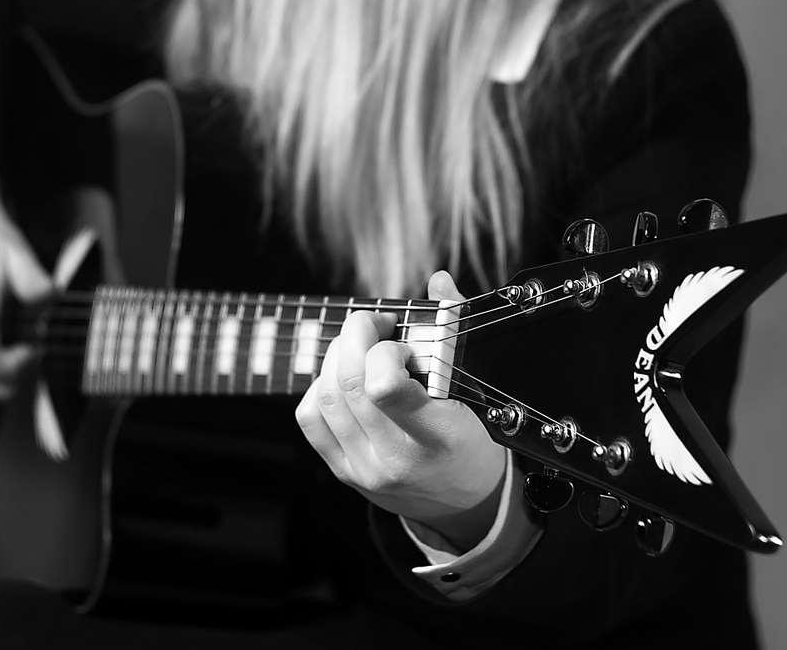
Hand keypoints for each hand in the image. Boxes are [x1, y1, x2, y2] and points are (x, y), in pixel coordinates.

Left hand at [295, 271, 506, 550]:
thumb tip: (438, 281)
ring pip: (325, 395)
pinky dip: (320, 385)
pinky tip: (345, 378)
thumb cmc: (473, 440)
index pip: (385, 388)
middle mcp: (394, 458)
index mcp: (436, 436)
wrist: (463, 504)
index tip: (405, 342)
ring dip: (337, 355)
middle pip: (349, 382)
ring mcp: (363, 468)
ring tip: (362, 348)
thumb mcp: (476, 391)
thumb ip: (453, 332)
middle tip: (377, 325)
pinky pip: (310, 416)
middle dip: (356, 334)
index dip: (385, 351)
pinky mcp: (342, 471)